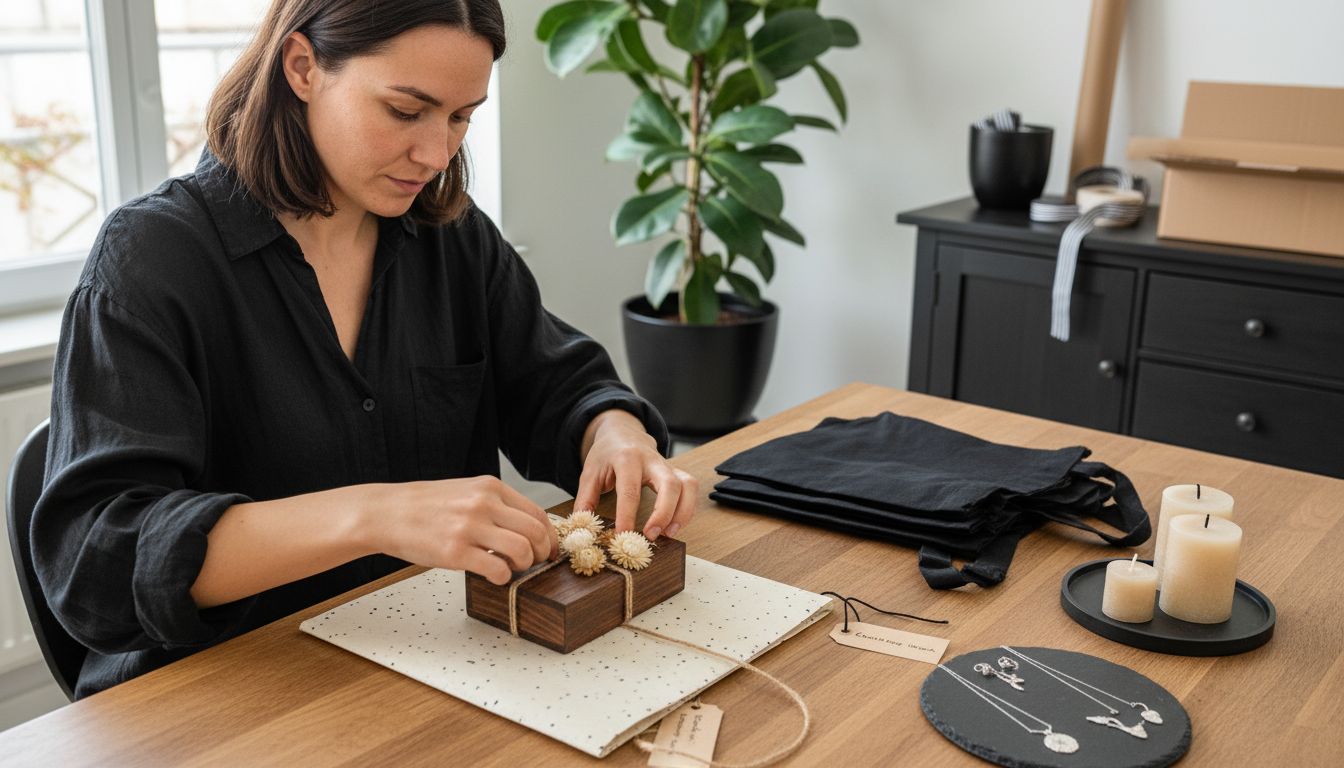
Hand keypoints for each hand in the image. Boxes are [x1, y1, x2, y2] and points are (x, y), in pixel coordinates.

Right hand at [369, 476, 556, 585]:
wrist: (385, 513)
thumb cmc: (424, 506)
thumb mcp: (465, 491)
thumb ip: (495, 504)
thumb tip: (526, 527)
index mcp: (489, 488)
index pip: (537, 513)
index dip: (550, 535)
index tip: (549, 549)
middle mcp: (483, 504)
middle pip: (536, 532)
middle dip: (542, 553)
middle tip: (535, 563)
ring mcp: (469, 528)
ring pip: (522, 550)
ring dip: (525, 565)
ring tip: (512, 568)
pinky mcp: (455, 552)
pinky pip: (497, 569)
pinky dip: (503, 577)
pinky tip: (494, 575)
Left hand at [574, 409, 697, 538]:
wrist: (622, 433)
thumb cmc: (606, 455)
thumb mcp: (590, 473)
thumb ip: (586, 500)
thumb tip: (583, 527)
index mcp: (626, 458)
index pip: (630, 490)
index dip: (627, 516)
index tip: (622, 536)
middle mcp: (652, 460)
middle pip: (669, 484)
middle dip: (663, 513)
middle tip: (651, 536)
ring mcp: (667, 465)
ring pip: (687, 485)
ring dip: (682, 512)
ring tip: (668, 534)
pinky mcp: (676, 472)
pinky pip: (691, 489)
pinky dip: (687, 509)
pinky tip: (674, 525)